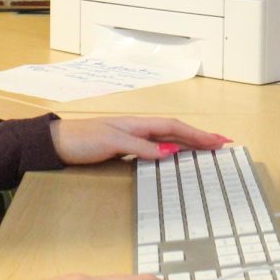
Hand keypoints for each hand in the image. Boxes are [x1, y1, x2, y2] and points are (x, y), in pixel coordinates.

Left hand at [49, 116, 230, 164]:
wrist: (57, 143)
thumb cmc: (82, 140)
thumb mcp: (112, 142)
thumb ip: (141, 146)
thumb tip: (170, 152)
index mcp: (138, 123)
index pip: (174, 128)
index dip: (197, 134)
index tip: (218, 141)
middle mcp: (138, 128)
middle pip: (175, 131)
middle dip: (200, 137)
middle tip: (223, 143)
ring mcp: (132, 137)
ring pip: (167, 138)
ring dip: (188, 142)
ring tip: (207, 148)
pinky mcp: (124, 147)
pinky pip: (156, 147)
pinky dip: (171, 149)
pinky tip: (175, 155)